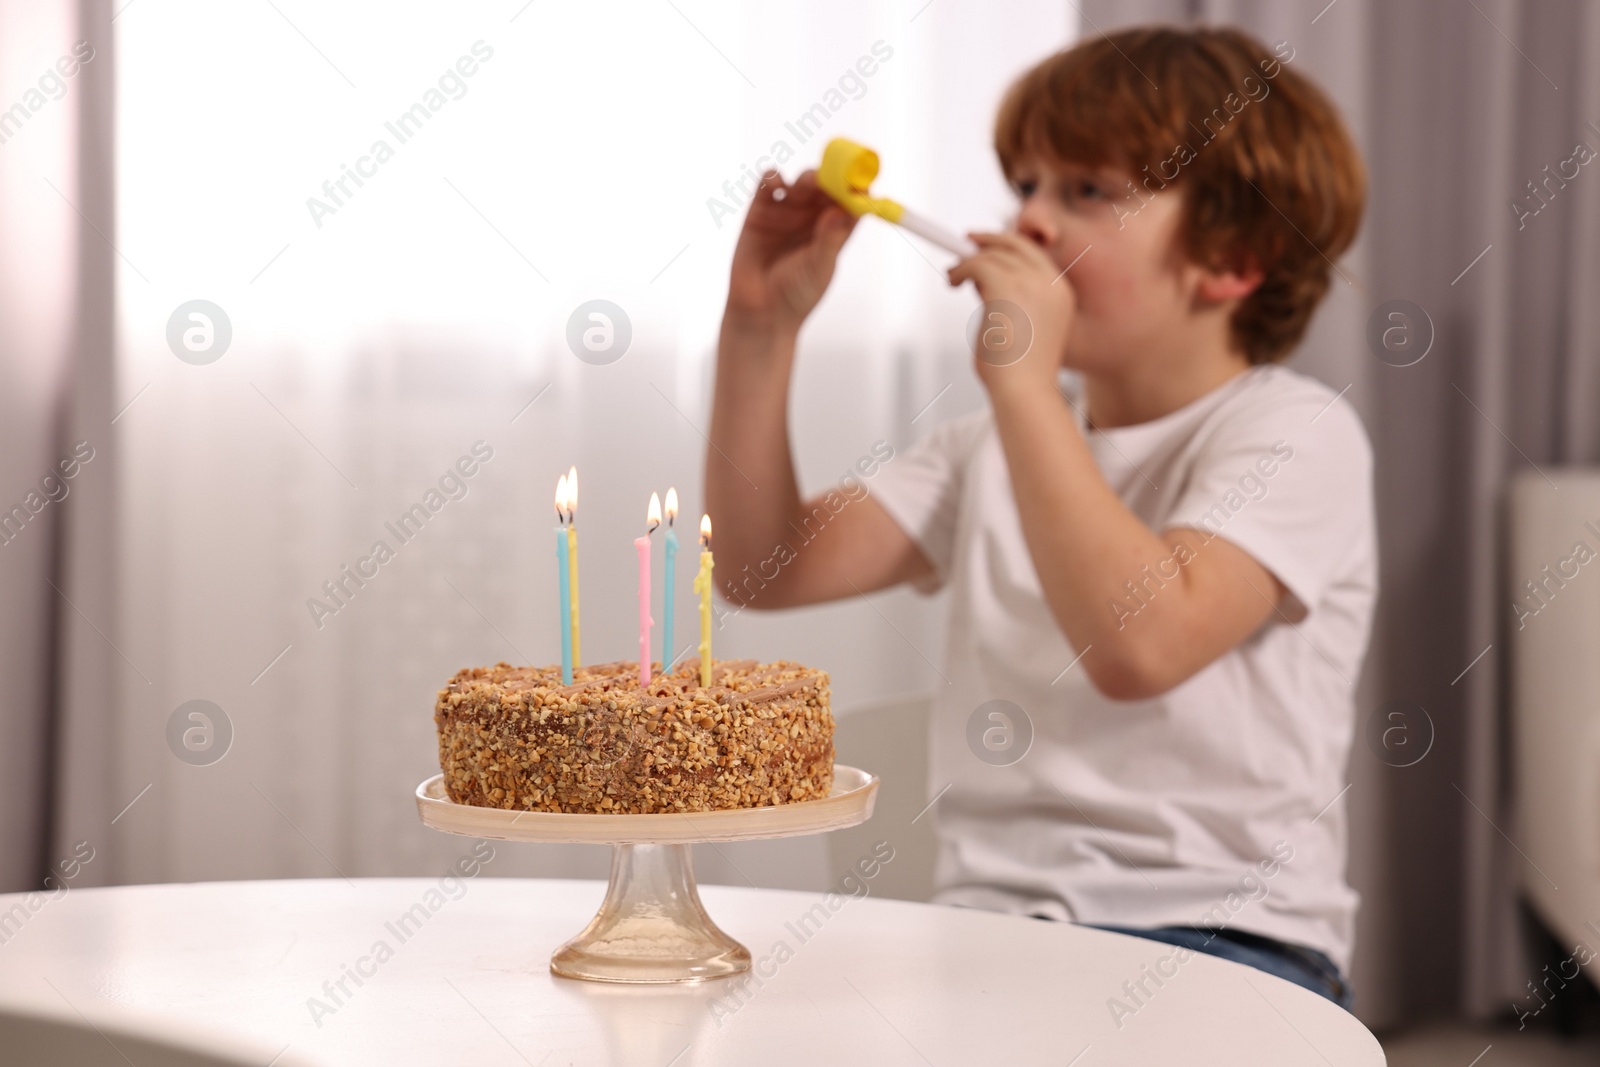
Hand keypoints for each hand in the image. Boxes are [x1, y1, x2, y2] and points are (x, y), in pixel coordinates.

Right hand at [725, 169, 857, 333]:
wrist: (760, 312)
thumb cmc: (796, 295)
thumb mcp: (819, 268)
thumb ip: (830, 240)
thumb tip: (841, 212)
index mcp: (835, 231)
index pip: (851, 203)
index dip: (857, 189)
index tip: (861, 180)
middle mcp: (813, 219)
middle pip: (828, 187)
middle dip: (833, 178)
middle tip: (835, 175)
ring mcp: (788, 213)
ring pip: (802, 184)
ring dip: (808, 178)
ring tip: (810, 183)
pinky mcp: (761, 212)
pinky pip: (768, 186)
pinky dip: (772, 177)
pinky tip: (777, 181)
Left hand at [946, 231, 1075, 394]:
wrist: (1024, 390)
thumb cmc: (1018, 372)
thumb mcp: (1024, 329)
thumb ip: (1011, 303)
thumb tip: (981, 283)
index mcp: (1061, 293)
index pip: (1034, 255)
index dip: (1008, 245)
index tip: (985, 245)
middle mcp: (1050, 282)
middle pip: (1016, 245)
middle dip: (989, 240)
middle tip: (966, 243)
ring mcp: (1030, 282)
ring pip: (992, 255)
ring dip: (968, 262)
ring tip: (952, 277)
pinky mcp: (1005, 286)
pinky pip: (976, 263)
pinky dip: (961, 269)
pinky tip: (952, 281)